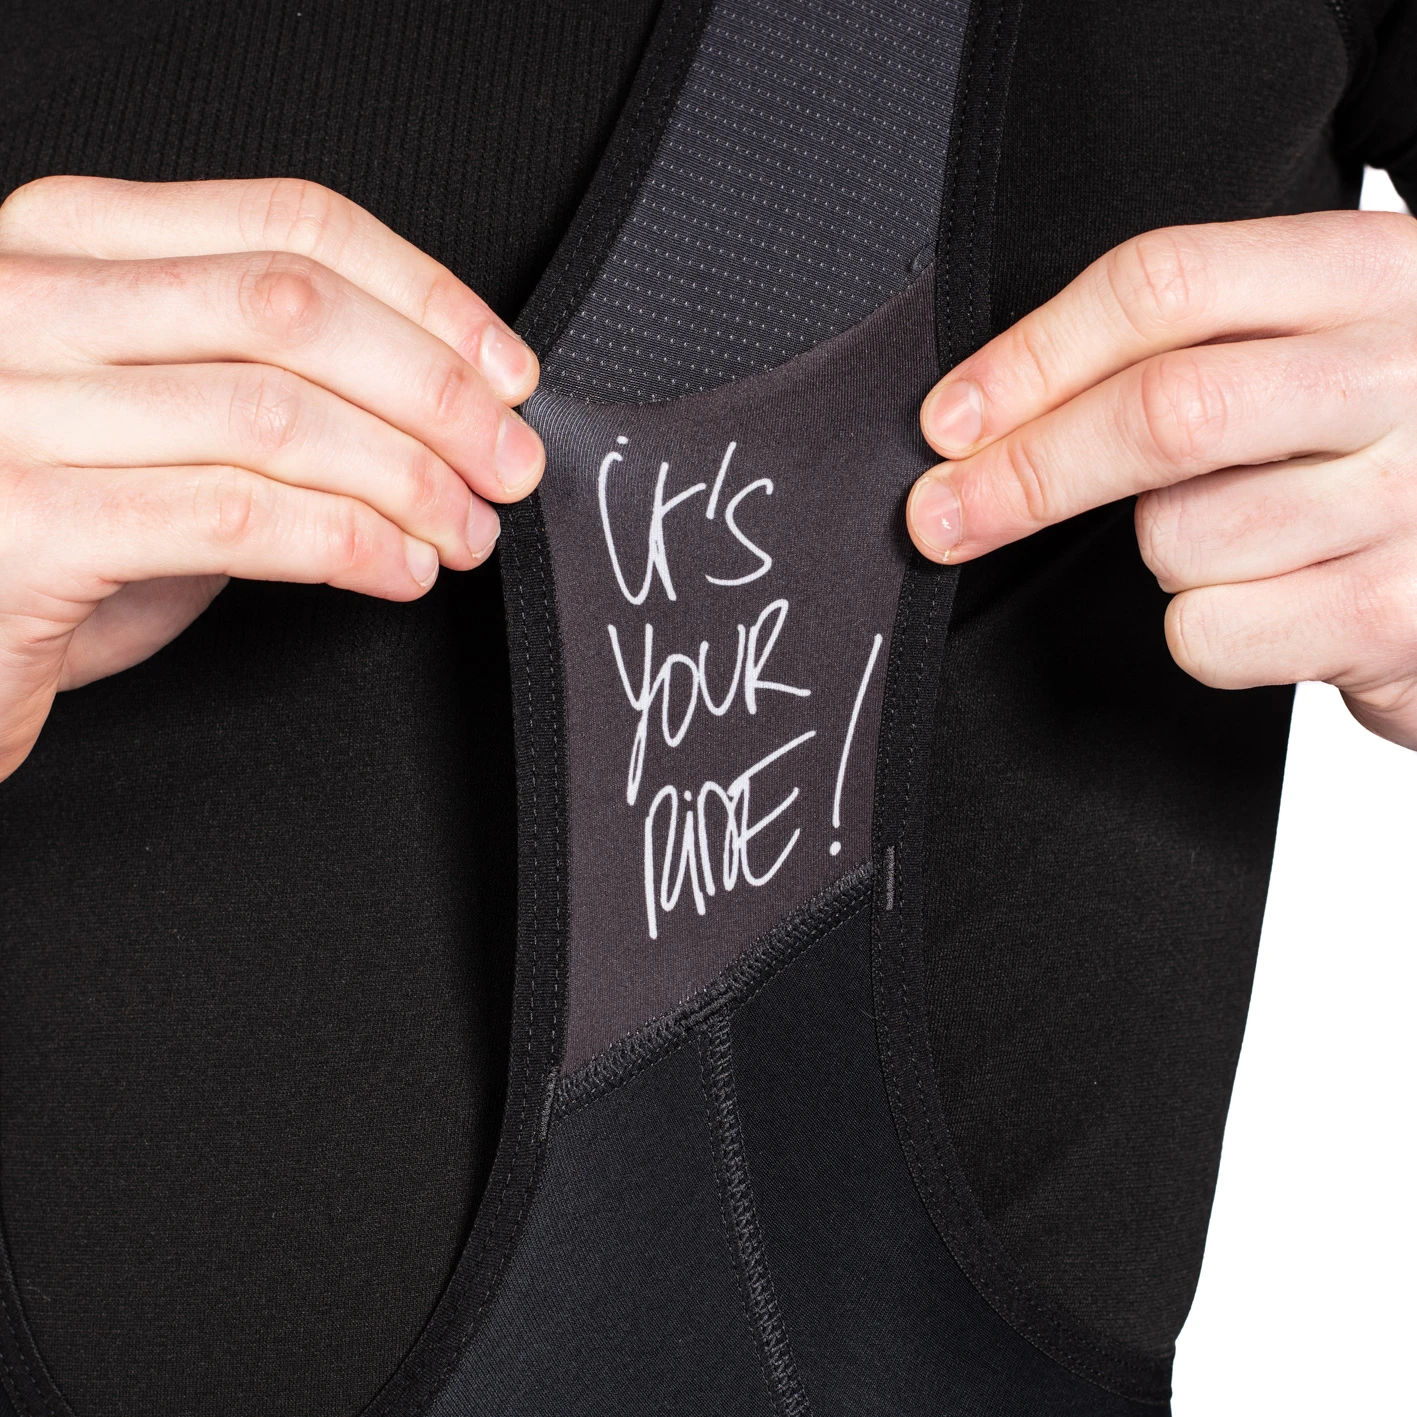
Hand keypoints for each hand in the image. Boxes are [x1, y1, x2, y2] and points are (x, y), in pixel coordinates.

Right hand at [0, 176, 543, 778]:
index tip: (505, 371)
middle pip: (293, 310)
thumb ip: (259, 382)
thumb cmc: (47, 528)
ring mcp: (12, 406)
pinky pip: (236, 515)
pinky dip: (348, 542)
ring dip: (409, 480)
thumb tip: (439, 398)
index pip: (288, 225)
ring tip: (463, 528)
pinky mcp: (23, 523)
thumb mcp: (152, 420)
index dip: (426, 297)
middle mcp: (29, 301)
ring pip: (276, 413)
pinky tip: (398, 568)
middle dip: (437, 393)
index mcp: (68, 244)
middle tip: (506, 462)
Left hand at [907, 210, 1416, 748]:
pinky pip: (1209, 632)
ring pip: (1178, 537)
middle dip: (1025, 472)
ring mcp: (1413, 494)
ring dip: (1162, 557)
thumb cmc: (1379, 456)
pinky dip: (1204, 633)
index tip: (950, 421)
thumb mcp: (1314, 357)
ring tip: (1246, 548)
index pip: (1165, 284)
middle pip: (1164, 409)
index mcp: (1367, 277)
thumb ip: (1191, 350)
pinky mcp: (1397, 614)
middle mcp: (1403, 370)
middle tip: (943, 515)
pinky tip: (1276, 609)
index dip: (1031, 357)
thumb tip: (986, 415)